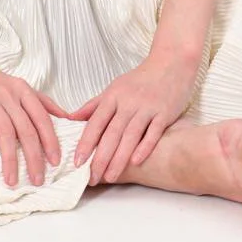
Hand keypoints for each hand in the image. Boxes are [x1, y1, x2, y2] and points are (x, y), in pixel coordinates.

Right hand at [0, 48, 72, 187]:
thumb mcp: (20, 87)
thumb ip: (43, 103)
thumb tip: (68, 119)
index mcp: (23, 90)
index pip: (42, 117)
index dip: (50, 140)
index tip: (55, 162)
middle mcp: (9, 92)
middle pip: (25, 128)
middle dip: (33, 156)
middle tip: (37, 180)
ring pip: (5, 130)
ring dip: (10, 158)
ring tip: (12, 180)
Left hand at [67, 53, 198, 184]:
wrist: (171, 63)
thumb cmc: (140, 79)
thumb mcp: (115, 88)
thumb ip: (94, 105)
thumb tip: (70, 119)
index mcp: (113, 96)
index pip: (96, 122)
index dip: (86, 142)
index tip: (77, 162)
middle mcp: (128, 102)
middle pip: (112, 133)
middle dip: (101, 158)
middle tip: (92, 178)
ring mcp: (147, 107)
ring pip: (130, 135)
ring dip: (119, 158)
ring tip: (110, 177)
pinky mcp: (164, 112)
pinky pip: (153, 132)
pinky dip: (145, 147)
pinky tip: (136, 162)